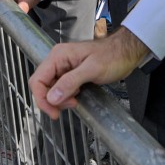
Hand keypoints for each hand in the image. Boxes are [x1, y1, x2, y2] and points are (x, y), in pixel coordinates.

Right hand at [29, 28, 149, 119]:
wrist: (126, 52)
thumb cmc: (113, 56)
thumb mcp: (92, 70)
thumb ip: (70, 82)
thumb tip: (52, 98)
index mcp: (58, 56)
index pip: (37, 80)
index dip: (41, 98)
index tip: (54, 112)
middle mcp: (58, 61)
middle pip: (42, 86)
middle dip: (52, 100)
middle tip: (70, 106)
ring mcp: (64, 68)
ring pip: (51, 89)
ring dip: (60, 99)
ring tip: (75, 101)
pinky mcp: (71, 74)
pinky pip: (61, 88)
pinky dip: (66, 96)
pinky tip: (77, 97)